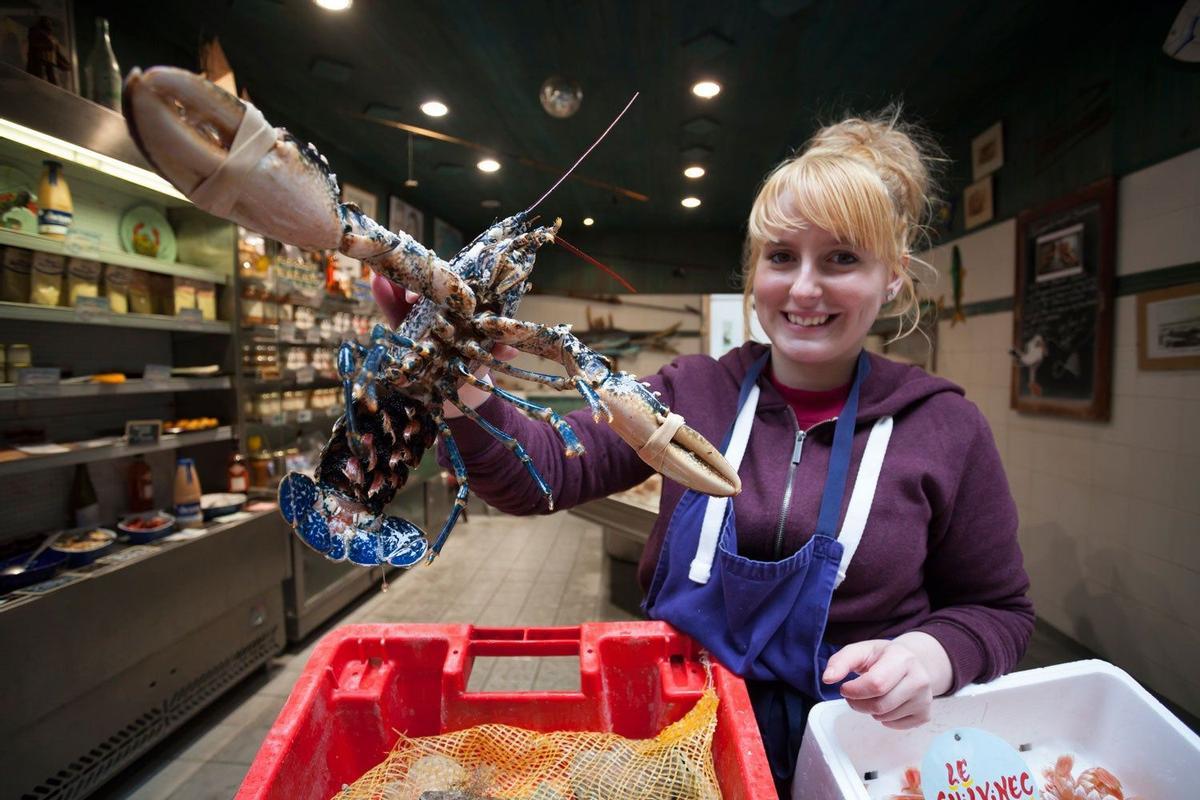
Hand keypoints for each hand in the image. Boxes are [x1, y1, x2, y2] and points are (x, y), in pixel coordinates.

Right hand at [370, 275, 517, 417]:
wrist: (458, 387)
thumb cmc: (476, 363)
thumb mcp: (487, 357)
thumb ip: (497, 350)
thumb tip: (512, 350)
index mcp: (462, 308)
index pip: (455, 288)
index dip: (449, 283)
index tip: (442, 288)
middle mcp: (441, 306)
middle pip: (428, 284)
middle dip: (419, 282)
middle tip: (409, 288)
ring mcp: (420, 314)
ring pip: (407, 291)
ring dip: (396, 279)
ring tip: (382, 270)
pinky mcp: (403, 326)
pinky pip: (392, 308)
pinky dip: (384, 293)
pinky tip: (375, 281)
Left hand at [821, 632, 951, 729]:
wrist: (912, 662)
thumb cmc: (882, 657)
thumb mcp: (861, 651)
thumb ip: (840, 661)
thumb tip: (827, 678)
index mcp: (902, 658)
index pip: (876, 684)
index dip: (854, 690)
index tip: (845, 687)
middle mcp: (919, 679)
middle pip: (879, 705)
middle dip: (858, 703)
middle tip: (853, 695)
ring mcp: (925, 699)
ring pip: (886, 717)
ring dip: (870, 710)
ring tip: (872, 696)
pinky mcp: (925, 715)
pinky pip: (895, 726)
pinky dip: (884, 718)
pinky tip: (886, 703)